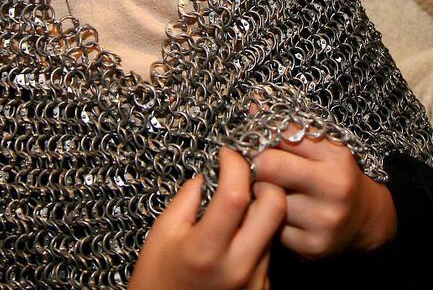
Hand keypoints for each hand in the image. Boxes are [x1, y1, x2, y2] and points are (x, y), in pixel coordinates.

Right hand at [128, 147, 285, 289]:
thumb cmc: (157, 280)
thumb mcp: (162, 234)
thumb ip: (187, 198)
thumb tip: (211, 173)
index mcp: (207, 250)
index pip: (236, 194)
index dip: (234, 165)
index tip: (227, 155)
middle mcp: (238, 267)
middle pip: (275, 207)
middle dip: (264, 183)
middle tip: (245, 180)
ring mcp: (254, 282)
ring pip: (273, 227)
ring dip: (259, 211)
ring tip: (234, 214)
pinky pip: (270, 250)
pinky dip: (257, 236)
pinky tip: (236, 239)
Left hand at [252, 126, 396, 258]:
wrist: (366, 219)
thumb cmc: (336, 173)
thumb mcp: (324, 146)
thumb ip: (290, 127)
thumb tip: (254, 104)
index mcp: (336, 155)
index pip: (284, 136)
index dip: (264, 136)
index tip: (256, 139)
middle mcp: (333, 188)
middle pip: (268, 167)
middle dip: (259, 165)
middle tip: (259, 166)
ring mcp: (322, 221)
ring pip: (267, 199)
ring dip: (262, 194)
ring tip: (272, 190)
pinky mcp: (311, 247)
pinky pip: (273, 228)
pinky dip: (272, 220)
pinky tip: (282, 214)